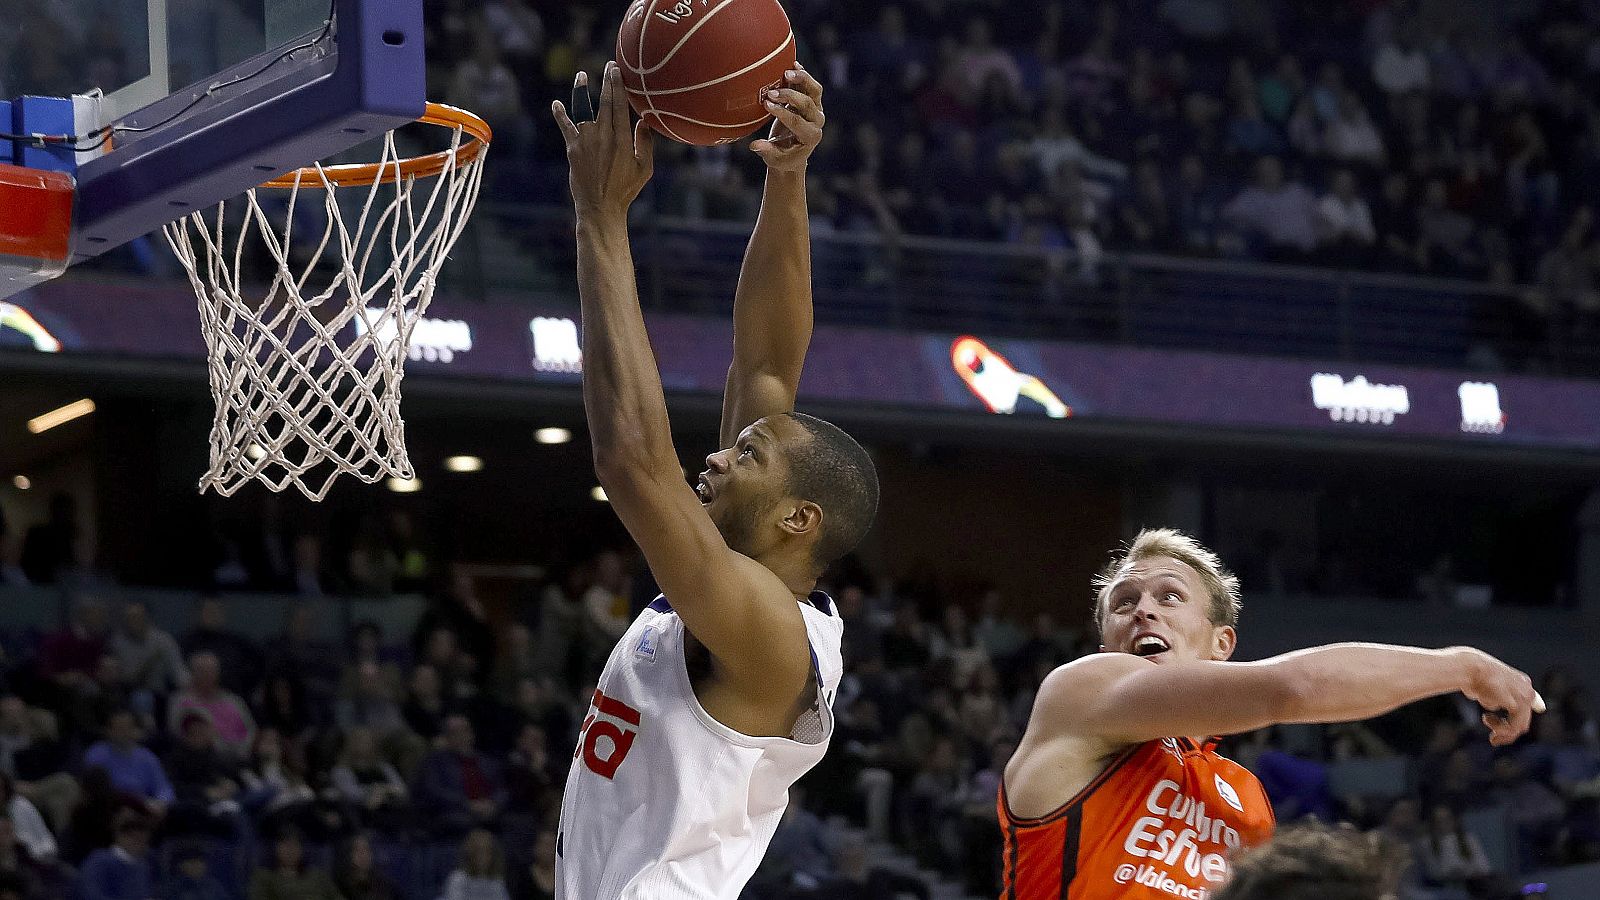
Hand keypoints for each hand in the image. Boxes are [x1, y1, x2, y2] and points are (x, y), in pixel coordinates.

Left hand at [552, 62, 654, 220]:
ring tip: (582, 75)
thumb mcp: (644, 169)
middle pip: (605, 102)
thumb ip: (645, 144)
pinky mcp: (573, 149)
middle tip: (609, 66)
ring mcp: (586, 141)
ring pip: (584, 108)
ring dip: (581, 90)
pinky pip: (566, 126)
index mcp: (623, 139)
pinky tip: (556, 103)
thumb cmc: (625, 190)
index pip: (621, 106)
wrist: (600, 208)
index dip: (619, 86)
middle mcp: (604, 136)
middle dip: (607, 82)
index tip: (618, 70)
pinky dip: (560, 114)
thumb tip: (644, 122)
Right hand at [752, 65, 824, 171]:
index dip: (782, 112)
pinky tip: (792, 63)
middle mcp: (817, 121)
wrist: (793, 152)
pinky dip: (802, 73)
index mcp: (810, 137)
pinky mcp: (813, 99)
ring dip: (801, 79)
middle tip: (771, 92)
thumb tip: (754, 145)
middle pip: (807, 104)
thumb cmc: (782, 156)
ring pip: (814, 90)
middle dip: (789, 96)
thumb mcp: (774, 158)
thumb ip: (766, 151)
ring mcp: (817, 108)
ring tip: (786, 72)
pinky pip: (810, 84)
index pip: (797, 122)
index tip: (767, 104)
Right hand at [1457, 648, 1543, 745]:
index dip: (1535, 706)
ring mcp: (1525, 697)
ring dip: (1501, 731)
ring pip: (1519, 726)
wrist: (1470, 668)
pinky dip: (1499, 729)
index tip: (1539, 709)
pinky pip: (1513, 726)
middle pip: (1523, 718)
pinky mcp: (1519, 704)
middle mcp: (1527, 689)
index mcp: (1520, 682)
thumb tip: (1493, 710)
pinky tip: (1486, 719)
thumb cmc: (1471, 676)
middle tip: (1493, 739)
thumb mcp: (1486, 688)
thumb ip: (1495, 700)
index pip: (1531, 699)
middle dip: (1507, 731)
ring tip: (1489, 733)